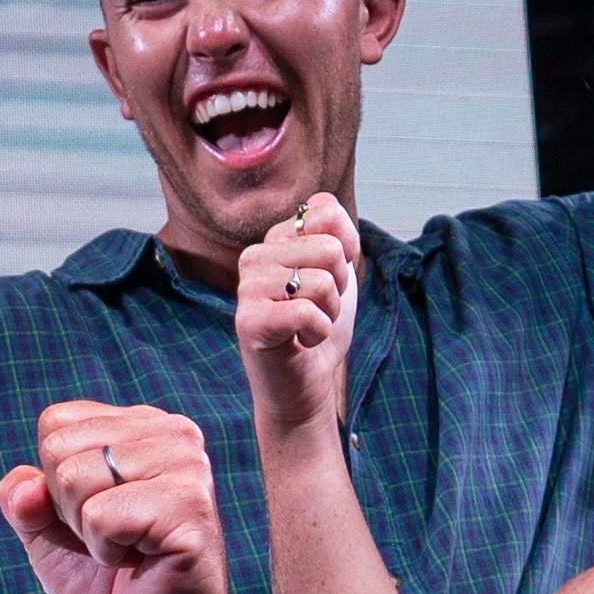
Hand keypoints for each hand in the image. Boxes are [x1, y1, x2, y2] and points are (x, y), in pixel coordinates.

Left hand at [0, 403, 232, 593]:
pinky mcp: (192, 511)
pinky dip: (106, 551)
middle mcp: (174, 435)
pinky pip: (103, 515)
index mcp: (144, 426)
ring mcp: (189, 470)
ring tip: (129, 551)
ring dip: (88, 531)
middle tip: (114, 540)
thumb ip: (23, 498)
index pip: (56, 421)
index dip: (54, 482)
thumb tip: (23, 488)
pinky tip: (142, 563)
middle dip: (68, 508)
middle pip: (60, 448)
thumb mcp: (47, 533)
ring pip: (77, 477)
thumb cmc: (106, 587)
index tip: (95, 516)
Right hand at [234, 193, 360, 436]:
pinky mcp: (250, 321)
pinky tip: (300, 341)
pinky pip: (307, 312)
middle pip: (330, 249)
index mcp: (275, 239)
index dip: (346, 251)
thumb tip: (325, 209)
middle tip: (318, 309)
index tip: (331, 279)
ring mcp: (247, 288)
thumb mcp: (339, 272)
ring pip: (322, 282)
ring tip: (307, 327)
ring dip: (329, 313)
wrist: (307, 383)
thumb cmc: (320, 328)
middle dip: (339, 287)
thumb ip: (338, 234)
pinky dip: (318, 333)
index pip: (326, 212)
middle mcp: (255, 256)